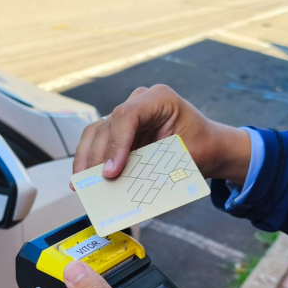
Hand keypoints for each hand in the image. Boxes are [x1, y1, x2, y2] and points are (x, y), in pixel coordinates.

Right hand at [73, 84, 251, 183]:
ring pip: (96, 132)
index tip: (111, 172)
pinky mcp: (120, 130)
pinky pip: (98, 141)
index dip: (115, 144)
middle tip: (94, 184)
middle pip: (107, 125)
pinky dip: (90, 160)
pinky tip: (82, 178)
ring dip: (86, 158)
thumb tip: (126, 188)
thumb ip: (156, 167)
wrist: (208, 145)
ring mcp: (127, 114)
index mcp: (160, 99)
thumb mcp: (185, 158)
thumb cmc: (201, 148)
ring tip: (79, 183)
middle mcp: (139, 101)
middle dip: (98, 157)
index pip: (126, 115)